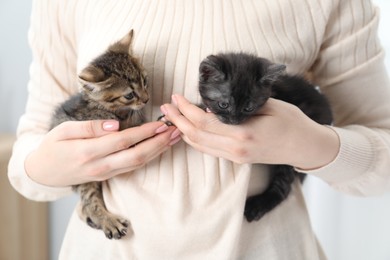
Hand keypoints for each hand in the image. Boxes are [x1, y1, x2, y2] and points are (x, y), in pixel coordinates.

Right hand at [25, 120, 179, 186]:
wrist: (43, 173)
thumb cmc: (52, 147)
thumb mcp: (64, 131)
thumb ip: (90, 128)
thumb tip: (115, 125)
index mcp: (88, 152)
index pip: (123, 141)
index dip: (145, 133)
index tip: (161, 123)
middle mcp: (100, 166)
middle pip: (137, 156)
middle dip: (159, 143)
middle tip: (176, 131)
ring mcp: (105, 174)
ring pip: (138, 163)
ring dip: (158, 151)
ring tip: (173, 138)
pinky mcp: (108, 176)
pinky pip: (132, 167)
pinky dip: (149, 157)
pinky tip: (158, 149)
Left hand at [160, 94, 338, 169]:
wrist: (306, 147)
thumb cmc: (292, 122)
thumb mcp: (268, 106)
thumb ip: (238, 106)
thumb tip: (213, 104)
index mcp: (243, 134)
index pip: (203, 122)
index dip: (185, 109)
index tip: (176, 96)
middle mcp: (235, 149)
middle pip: (196, 136)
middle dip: (178, 120)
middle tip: (166, 106)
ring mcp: (236, 157)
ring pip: (200, 146)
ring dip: (183, 131)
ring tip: (172, 117)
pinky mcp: (238, 159)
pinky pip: (209, 150)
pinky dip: (195, 140)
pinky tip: (189, 130)